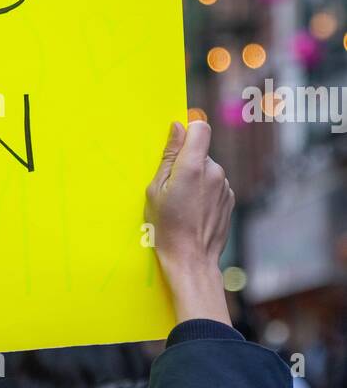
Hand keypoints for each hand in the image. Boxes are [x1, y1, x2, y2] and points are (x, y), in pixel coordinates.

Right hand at [145, 121, 233, 325]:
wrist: (191, 260)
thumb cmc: (167, 228)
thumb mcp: (156, 190)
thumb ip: (169, 156)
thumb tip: (177, 127)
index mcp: (193, 167)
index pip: (200, 128)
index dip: (189, 130)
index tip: (178, 142)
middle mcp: (214, 172)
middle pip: (201, 152)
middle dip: (187, 163)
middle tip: (172, 188)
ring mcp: (225, 186)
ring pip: (208, 170)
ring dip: (197, 180)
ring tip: (184, 205)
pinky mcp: (230, 200)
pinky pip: (215, 186)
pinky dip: (205, 193)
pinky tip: (195, 212)